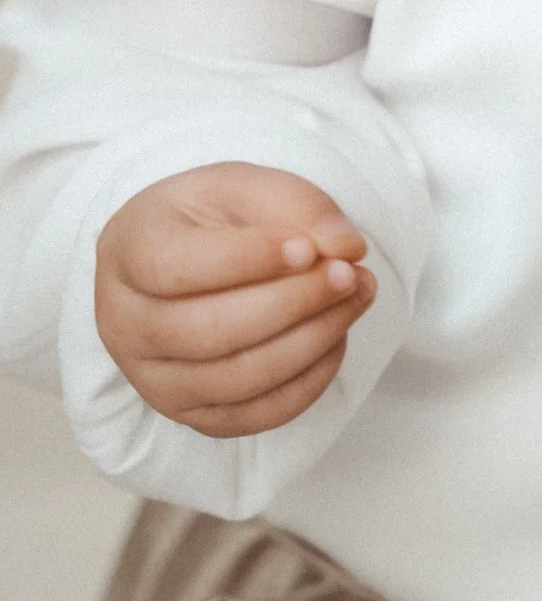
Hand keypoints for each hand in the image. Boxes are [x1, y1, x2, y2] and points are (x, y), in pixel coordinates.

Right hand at [95, 161, 377, 437]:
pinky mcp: (189, 413)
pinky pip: (252, 416)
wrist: (178, 259)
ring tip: (355, 298)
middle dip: (293, 303)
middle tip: (349, 273)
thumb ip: (297, 204)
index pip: (180, 267)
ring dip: (310, 341)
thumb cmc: (210, 217)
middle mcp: (126, 324)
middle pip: (210, 332)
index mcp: (130, 251)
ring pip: (235, 379)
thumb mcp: (244, 185)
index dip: (250, 259)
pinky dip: (306, 383)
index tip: (308, 247)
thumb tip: (346, 247)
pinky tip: (336, 339)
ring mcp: (153, 379)